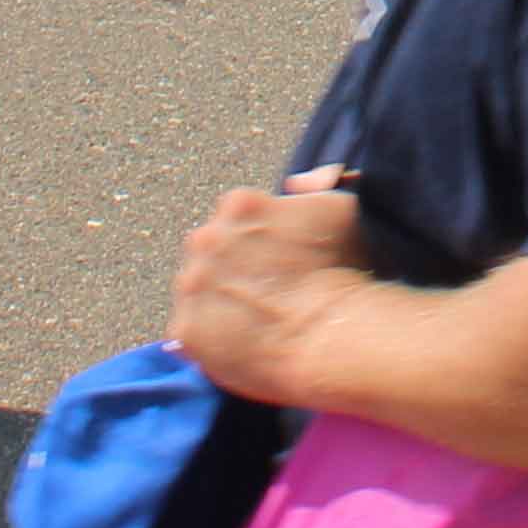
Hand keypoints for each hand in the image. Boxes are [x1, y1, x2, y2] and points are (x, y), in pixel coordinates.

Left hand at [165, 178, 372, 403]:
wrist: (330, 334)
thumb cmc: (342, 271)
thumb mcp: (341, 207)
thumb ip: (315, 186)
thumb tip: (293, 184)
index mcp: (239, 205)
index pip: (237, 215)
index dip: (259, 238)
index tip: (277, 258)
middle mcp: (206, 238)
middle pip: (210, 248)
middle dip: (231, 265)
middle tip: (266, 289)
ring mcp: (192, 284)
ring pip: (197, 288)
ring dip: (217, 299)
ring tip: (255, 319)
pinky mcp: (185, 329)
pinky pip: (191, 331)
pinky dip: (210, 338)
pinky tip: (242, 343)